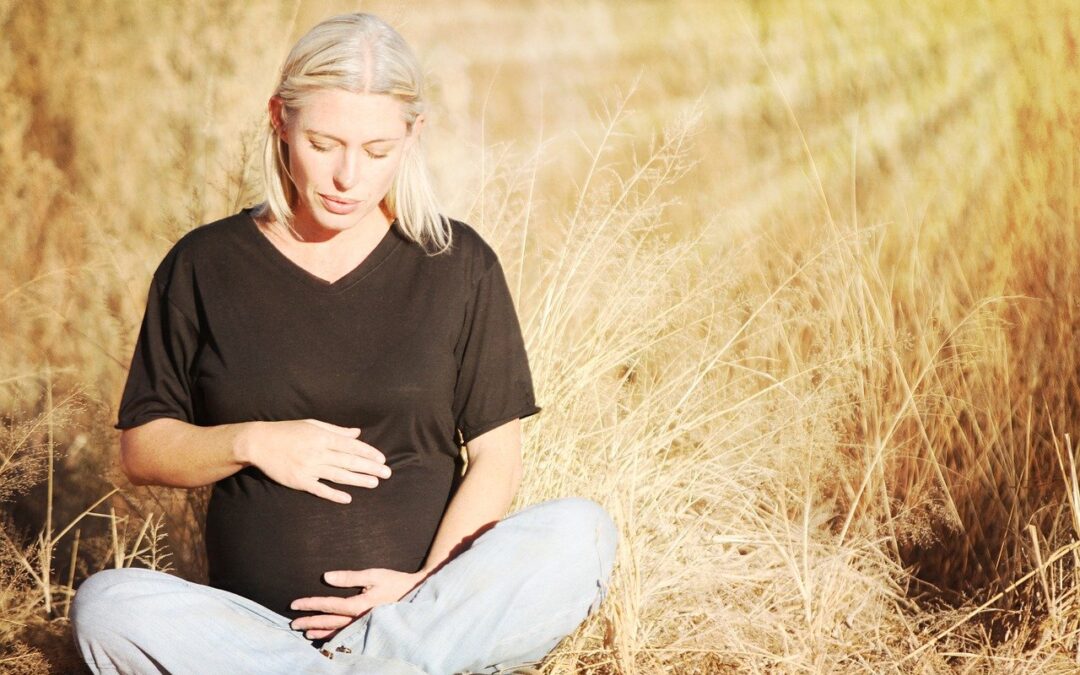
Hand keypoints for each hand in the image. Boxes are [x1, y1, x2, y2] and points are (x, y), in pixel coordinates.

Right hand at [240, 419, 390, 502]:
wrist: (259, 443)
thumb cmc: (287, 431)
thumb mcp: (312, 425)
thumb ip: (336, 430)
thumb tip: (357, 433)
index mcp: (322, 437)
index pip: (351, 446)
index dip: (368, 453)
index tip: (382, 459)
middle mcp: (318, 452)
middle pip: (349, 461)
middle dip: (370, 468)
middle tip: (387, 474)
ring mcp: (309, 468)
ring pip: (339, 475)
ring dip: (358, 480)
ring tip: (374, 483)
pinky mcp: (299, 481)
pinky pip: (320, 489)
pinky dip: (334, 494)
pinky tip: (348, 498)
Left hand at [289, 568, 427, 640]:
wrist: (417, 595)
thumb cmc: (396, 582)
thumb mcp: (374, 575)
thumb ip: (350, 577)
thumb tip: (326, 577)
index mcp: (358, 605)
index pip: (328, 605)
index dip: (310, 604)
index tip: (294, 604)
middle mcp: (359, 619)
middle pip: (328, 622)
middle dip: (309, 622)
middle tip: (293, 624)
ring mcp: (364, 626)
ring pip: (337, 633)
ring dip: (320, 632)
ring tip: (306, 633)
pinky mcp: (369, 629)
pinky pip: (347, 637)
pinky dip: (334, 638)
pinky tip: (327, 638)